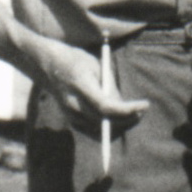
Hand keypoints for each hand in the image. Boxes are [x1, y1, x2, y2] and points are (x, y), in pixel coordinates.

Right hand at [27, 36, 149, 135]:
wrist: (47, 65)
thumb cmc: (75, 60)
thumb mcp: (96, 65)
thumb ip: (109, 87)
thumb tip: (124, 106)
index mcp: (80, 86)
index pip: (106, 108)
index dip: (127, 111)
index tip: (144, 105)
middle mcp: (73, 104)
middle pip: (106, 123)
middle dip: (128, 119)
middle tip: (141, 110)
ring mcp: (70, 115)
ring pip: (101, 132)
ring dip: (120, 125)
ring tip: (132, 113)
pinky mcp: (71, 121)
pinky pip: (94, 131)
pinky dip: (109, 127)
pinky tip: (118, 117)